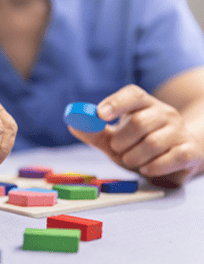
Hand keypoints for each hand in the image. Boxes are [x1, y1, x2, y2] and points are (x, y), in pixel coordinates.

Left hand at [69, 85, 203, 187]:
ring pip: (153, 143)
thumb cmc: (139, 147)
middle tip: (117, 149)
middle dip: (122, 141)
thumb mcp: (114, 140)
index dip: (116, 103)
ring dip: (134, 157)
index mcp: (144, 105)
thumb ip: (95, 133)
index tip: (100, 115)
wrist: (173, 161)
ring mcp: (180, 131)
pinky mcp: (190, 151)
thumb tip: (73, 123)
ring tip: (131, 160)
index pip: (133, 94)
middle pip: (140, 122)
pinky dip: (153, 167)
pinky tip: (146, 168)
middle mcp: (165, 114)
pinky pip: (172, 158)